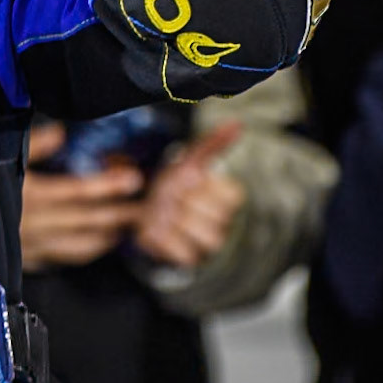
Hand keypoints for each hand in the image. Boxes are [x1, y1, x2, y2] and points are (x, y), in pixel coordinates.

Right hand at [19, 123, 145, 270]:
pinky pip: (62, 259)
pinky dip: (84, 252)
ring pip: (78, 246)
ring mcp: (31, 246)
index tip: (131, 179)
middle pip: (86, 221)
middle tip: (148, 207)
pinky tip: (96, 246)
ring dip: (108, 236)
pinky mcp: (23, 260)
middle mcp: (35, 224)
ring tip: (129, 227)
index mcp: (29, 196)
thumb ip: (31, 145)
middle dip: (119, 213)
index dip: (107, 185)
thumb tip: (61, 132)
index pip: (78, 191)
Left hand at [133, 121, 245, 268]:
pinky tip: (156, 228)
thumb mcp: (189, 161)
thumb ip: (213, 143)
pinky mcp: (188, 260)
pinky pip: (186, 257)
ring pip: (210, 240)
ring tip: (165, 214)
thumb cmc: (173, 183)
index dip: (207, 187)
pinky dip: (167, 241)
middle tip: (173, 197)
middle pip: (221, 220)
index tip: (189, 179)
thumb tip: (236, 123)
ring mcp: (206, 245)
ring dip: (181, 224)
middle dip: (191, 205)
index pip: (233, 197)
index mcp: (225, 200)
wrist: (145, 208)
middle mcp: (221, 224)